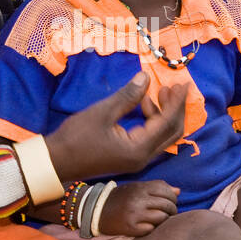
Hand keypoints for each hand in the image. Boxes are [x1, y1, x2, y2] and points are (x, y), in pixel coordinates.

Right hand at [46, 72, 187, 183]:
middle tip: (174, 87)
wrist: (57, 162)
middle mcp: (143, 158)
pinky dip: (152, 121)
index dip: (177, 102)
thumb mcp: (103, 112)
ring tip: (156, 92)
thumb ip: (128, 96)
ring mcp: (137, 160)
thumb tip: (146, 77)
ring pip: (162, 136)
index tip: (184, 84)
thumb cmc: (76, 137)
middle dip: (175, 108)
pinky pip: (151, 139)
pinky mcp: (130, 158)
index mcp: (139, 149)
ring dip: (163, 114)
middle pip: (172, 132)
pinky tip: (143, 105)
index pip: (167, 122)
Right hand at [98, 180, 178, 236]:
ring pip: (161, 217)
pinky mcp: (131, 227)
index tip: (171, 201)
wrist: (96, 210)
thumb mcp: (136, 188)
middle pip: (167, 205)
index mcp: (140, 188)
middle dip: (172, 210)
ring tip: (158, 219)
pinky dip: (151, 228)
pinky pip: (151, 229)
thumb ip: (157, 188)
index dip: (173, 197)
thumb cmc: (120, 198)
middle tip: (169, 213)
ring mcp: (135, 214)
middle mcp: (138, 200)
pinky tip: (147, 226)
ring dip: (163, 219)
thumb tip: (178, 191)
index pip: (166, 191)